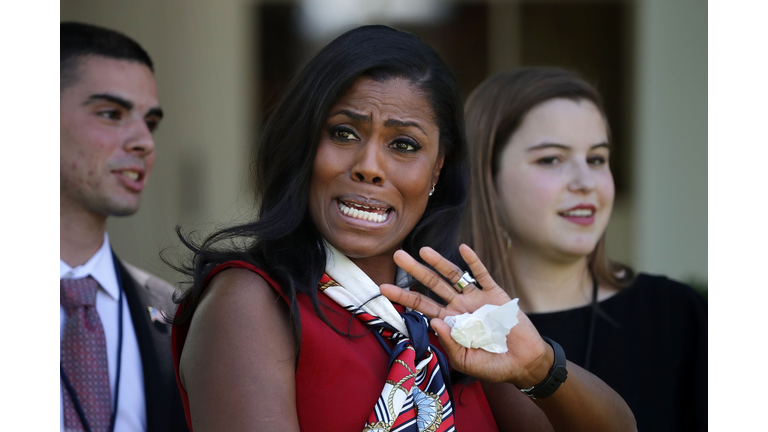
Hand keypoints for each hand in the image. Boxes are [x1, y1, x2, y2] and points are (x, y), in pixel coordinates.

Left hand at [379, 244, 552, 386]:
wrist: (524, 363)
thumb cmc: (493, 365)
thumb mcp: (466, 361)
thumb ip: (450, 343)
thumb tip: (433, 322)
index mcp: (450, 322)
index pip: (421, 306)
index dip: (403, 297)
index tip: (384, 288)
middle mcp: (459, 306)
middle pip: (432, 285)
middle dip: (415, 271)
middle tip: (398, 255)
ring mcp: (476, 299)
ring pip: (454, 276)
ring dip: (439, 262)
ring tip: (423, 250)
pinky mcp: (495, 295)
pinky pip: (482, 275)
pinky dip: (473, 262)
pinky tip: (463, 249)